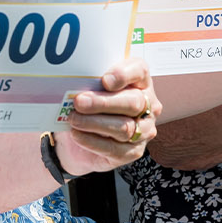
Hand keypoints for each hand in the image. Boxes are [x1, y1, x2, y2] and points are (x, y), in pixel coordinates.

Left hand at [53, 57, 159, 175]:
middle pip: (133, 102)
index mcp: (139, 80)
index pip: (139, 70)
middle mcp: (148, 104)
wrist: (80, 140)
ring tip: (74, 119)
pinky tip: (77, 134)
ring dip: (95, 123)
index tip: (105, 80)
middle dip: (103, 103)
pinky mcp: (134, 152)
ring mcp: (144, 130)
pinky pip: (115, 148)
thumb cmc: (87, 106)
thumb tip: (75, 80)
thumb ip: (88, 82)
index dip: (124, 74)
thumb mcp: (87, 89)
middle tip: (79, 102)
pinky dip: (92, 141)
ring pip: (124, 127)